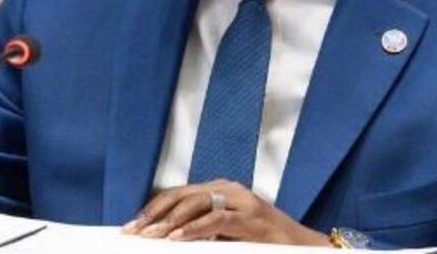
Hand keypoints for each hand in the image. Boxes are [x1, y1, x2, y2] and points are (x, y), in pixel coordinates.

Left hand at [121, 179, 328, 244]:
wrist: (304, 248)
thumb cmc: (264, 243)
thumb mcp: (226, 235)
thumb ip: (202, 231)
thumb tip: (168, 239)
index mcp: (219, 191)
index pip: (178, 194)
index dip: (153, 209)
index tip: (132, 226)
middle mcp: (228, 189)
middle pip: (181, 195)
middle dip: (154, 214)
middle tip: (133, 232)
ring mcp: (241, 200)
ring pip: (195, 203)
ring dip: (169, 221)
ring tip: (151, 236)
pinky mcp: (251, 216)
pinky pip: (216, 219)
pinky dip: (194, 228)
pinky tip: (178, 237)